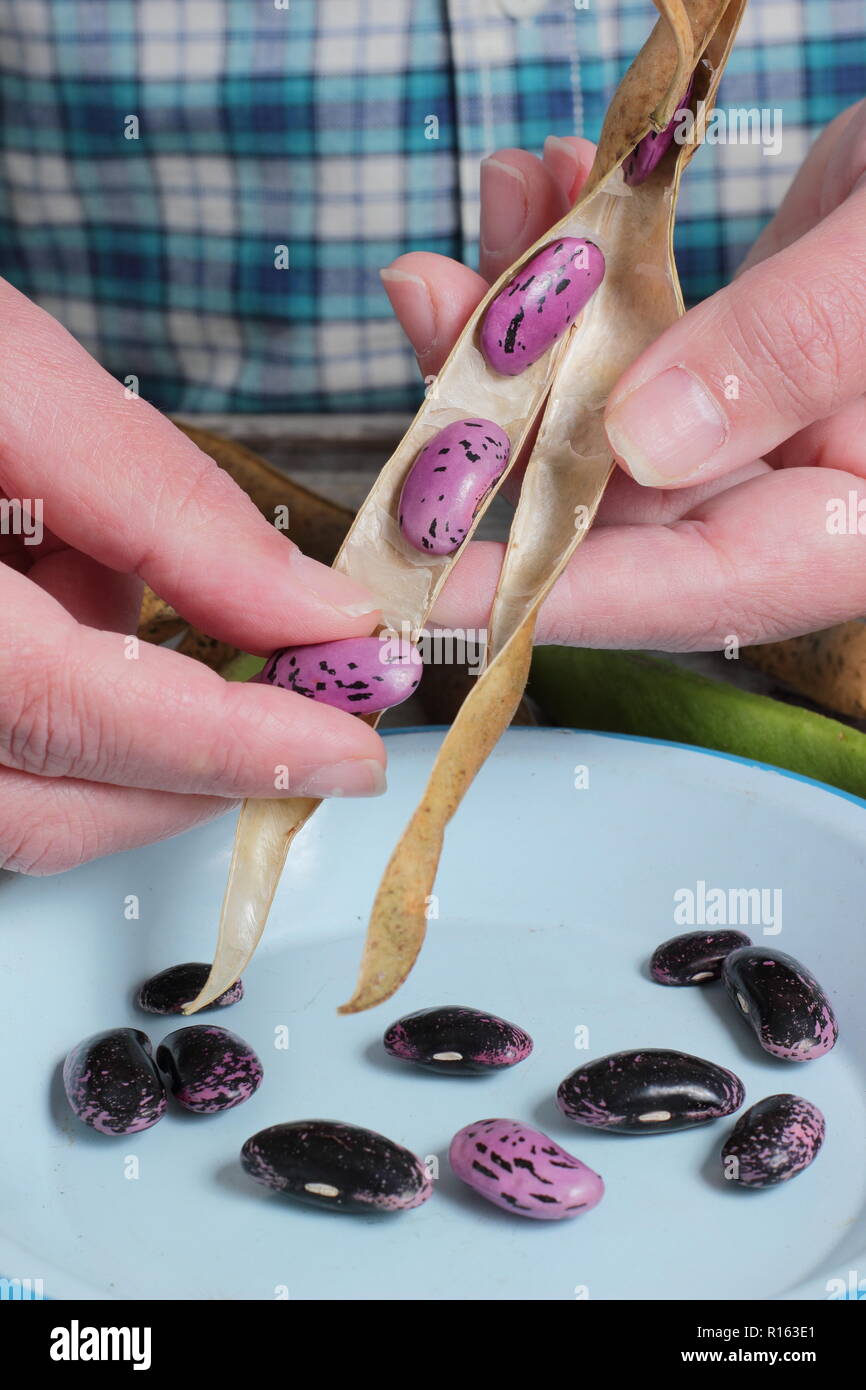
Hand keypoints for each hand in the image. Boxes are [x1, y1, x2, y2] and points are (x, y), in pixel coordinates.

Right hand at [0, 281, 384, 872]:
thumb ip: (156, 503)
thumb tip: (308, 612)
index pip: (78, 712)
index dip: (232, 744)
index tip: (353, 751)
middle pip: (52, 806)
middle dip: (195, 761)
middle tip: (292, 691)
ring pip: (22, 804)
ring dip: (117, 724)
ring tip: (85, 570)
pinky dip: (54, 712)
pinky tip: (37, 595)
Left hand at [381, 105, 865, 650]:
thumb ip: (793, 352)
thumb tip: (643, 443)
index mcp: (859, 521)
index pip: (690, 586)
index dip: (549, 587)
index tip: (423, 582)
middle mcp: (807, 489)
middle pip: (619, 504)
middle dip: (503, 420)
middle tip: (429, 319)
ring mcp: (775, 419)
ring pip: (609, 412)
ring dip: (527, 325)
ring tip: (475, 233)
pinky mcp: (752, 346)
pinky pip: (644, 330)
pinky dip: (585, 264)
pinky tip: (547, 186)